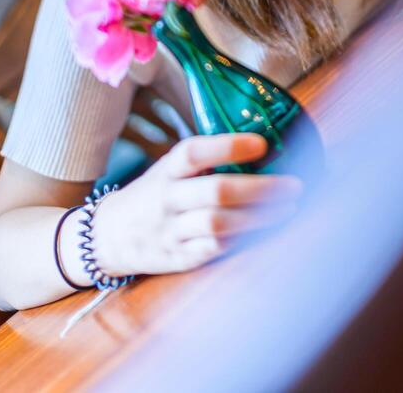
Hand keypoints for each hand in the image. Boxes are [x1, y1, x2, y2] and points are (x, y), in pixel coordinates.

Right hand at [91, 134, 303, 276]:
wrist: (107, 236)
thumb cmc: (153, 194)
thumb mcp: (167, 169)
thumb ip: (203, 161)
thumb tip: (262, 146)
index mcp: (166, 170)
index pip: (194, 152)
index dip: (228, 146)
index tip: (262, 143)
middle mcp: (166, 199)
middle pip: (216, 192)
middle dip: (262, 189)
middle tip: (294, 185)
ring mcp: (170, 231)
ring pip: (219, 224)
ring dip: (260, 217)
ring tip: (288, 208)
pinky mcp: (177, 258)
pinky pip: (214, 249)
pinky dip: (243, 239)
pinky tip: (264, 230)